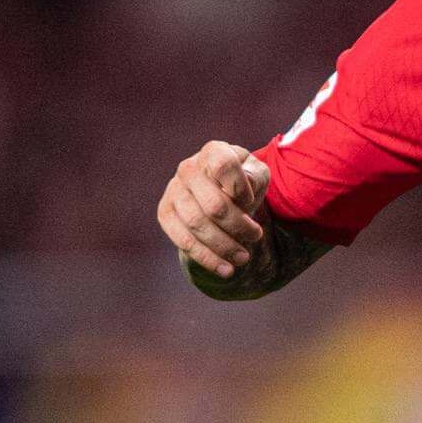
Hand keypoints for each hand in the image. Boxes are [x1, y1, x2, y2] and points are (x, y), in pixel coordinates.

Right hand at [157, 141, 272, 279]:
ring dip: (224, 246)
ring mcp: (173, 191)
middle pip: (214, 204)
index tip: (251, 201)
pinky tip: (226, 270)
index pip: (224, 166)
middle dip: (239, 226)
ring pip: (198, 225)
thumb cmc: (243, 183)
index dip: (241, 188)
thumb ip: (255, 178)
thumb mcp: (256, 175)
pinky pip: (183, 240)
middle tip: (256, 237)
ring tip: (243, 258)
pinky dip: (207, 258)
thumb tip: (244, 189)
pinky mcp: (165, 213)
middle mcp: (188, 168)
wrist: (219, 193)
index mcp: (213, 152)